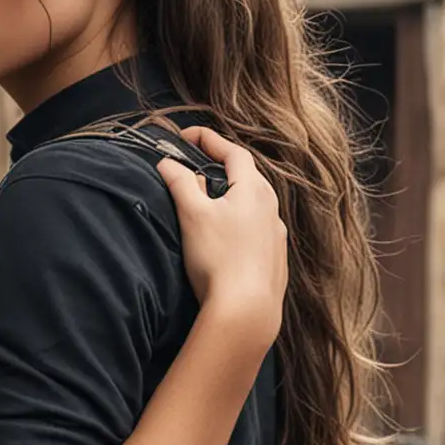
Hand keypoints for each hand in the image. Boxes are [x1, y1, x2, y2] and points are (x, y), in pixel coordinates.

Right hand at [156, 126, 286, 347]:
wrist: (247, 309)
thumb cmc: (219, 258)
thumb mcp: (192, 215)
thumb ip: (180, 184)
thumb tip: (168, 162)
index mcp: (253, 189)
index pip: (232, 152)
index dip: (209, 139)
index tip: (187, 135)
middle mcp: (271, 207)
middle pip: (245, 176)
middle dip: (220, 167)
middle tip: (196, 165)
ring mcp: (275, 234)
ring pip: (252, 204)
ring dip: (230, 197)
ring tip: (207, 203)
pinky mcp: (274, 258)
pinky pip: (256, 229)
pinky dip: (238, 223)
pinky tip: (225, 238)